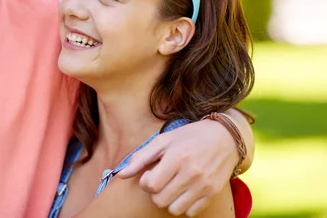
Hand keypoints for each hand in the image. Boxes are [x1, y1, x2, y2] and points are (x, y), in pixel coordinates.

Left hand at [117, 119, 238, 215]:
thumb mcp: (163, 140)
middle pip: (160, 200)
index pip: (150, 185)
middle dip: (155, 192)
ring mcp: (204, 185)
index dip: (145, 181)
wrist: (225, 137)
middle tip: (161, 180)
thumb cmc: (189, 136)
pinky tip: (184, 190)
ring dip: (169, 200)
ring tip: (172, 186)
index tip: (151, 173)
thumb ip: (141, 158)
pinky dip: (184, 205)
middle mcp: (191, 173)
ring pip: (174, 209)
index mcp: (176, 157)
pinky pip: (190, 212)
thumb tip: (121, 175)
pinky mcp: (213, 193)